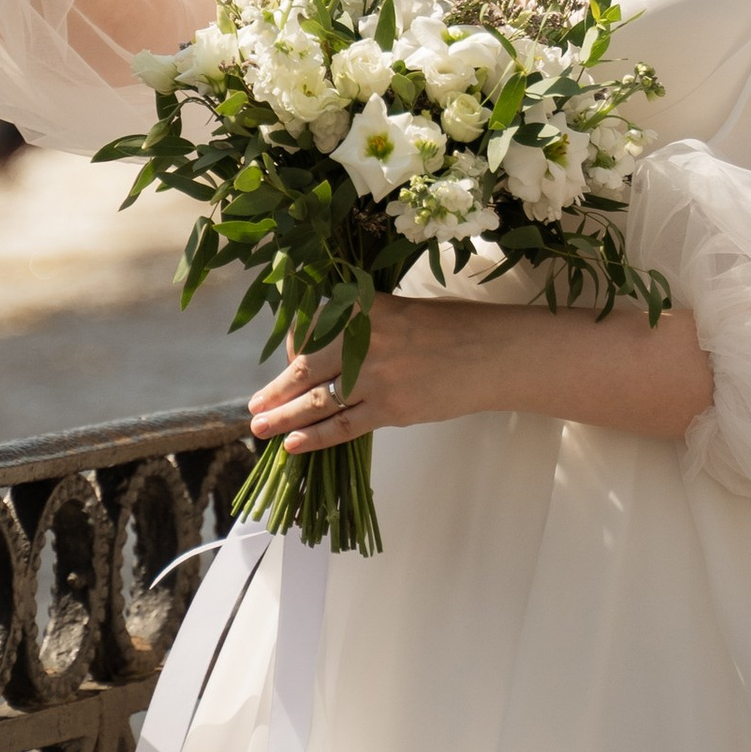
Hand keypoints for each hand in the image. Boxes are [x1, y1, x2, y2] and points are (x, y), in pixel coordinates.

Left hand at [249, 293, 712, 454]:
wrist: (498, 354)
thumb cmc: (455, 328)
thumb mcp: (403, 311)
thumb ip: (364, 323)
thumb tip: (326, 342)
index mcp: (368, 306)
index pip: (313, 325)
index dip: (292, 344)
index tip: (280, 355)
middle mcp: (367, 339)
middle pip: (307, 365)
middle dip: (277, 388)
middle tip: (252, 405)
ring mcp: (379, 376)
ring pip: (318, 399)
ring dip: (284, 415)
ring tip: (259, 428)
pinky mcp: (393, 408)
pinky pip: (344, 425)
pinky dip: (316, 436)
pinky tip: (293, 445)